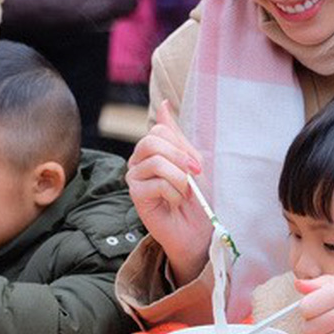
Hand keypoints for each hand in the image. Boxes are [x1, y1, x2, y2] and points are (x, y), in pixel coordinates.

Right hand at [126, 100, 211, 284]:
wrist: (199, 229)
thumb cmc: (197, 196)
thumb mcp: (191, 160)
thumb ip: (176, 135)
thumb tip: (164, 104)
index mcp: (153, 150)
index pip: (159, 131)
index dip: (180, 146)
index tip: (197, 165)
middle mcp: (139, 161)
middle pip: (151, 141)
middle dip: (179, 159)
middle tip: (193, 176)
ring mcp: (135, 178)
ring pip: (156, 162)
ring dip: (179, 179)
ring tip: (183, 193)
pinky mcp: (135, 195)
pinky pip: (157, 183)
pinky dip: (174, 193)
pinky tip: (174, 203)